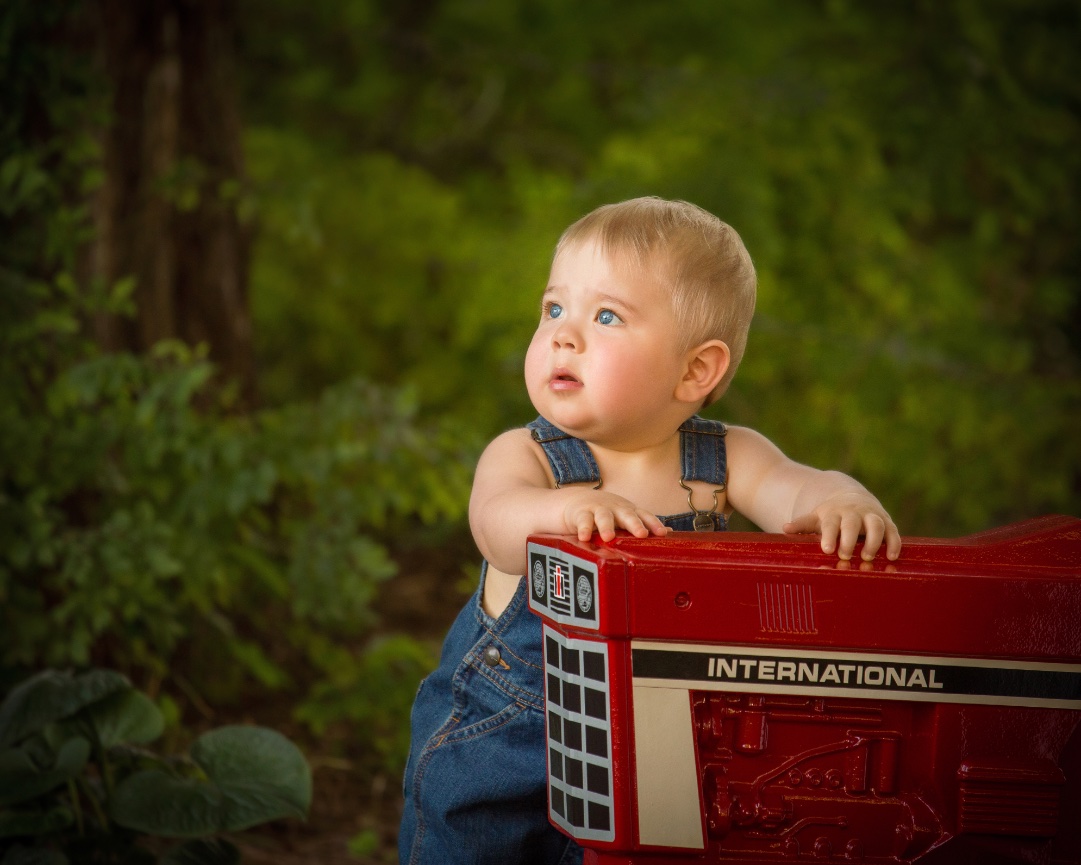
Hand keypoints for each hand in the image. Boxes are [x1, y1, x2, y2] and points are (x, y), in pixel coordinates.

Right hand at [561, 489, 668, 542]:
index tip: (662, 533)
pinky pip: (583, 521)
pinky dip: (584, 528)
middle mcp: (615, 509)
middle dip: (634, 524)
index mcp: (628, 511)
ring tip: (608, 537)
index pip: (644, 516)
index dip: (653, 523)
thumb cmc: (606, 513)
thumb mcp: (624, 517)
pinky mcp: (581, 513)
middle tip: (641, 533)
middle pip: (626, 515)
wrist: (575, 501)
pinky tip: (584, 537)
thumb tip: (670, 533)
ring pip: (604, 517)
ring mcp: (598, 510)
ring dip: (606, 526)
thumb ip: (644, 525)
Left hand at [783, 492, 900, 561]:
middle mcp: (853, 513)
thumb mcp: (815, 518)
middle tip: (844, 555)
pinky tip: (892, 556)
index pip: (830, 524)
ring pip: (875, 525)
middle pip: (852, 524)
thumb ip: (802, 524)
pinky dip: (894, 543)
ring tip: (867, 557)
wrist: (850, 497)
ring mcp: (871, 516)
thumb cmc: (830, 515)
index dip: (829, 536)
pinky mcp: (886, 521)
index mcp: (834, 513)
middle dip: (849, 539)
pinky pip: (892, 531)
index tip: (826, 549)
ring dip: (873, 541)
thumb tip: (785, 528)